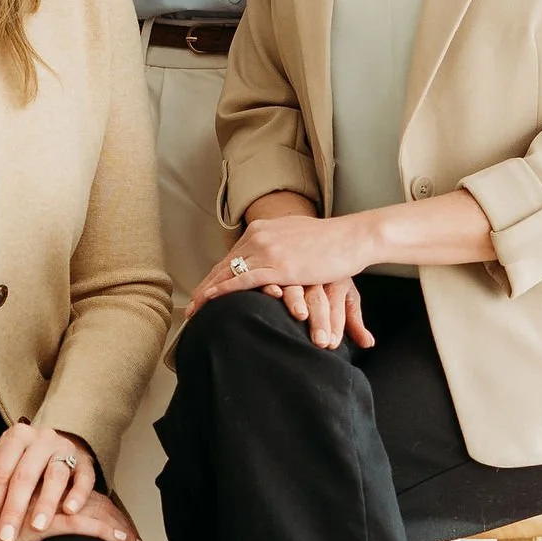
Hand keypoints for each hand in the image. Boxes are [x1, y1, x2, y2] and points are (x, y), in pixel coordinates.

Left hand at [0, 421, 97, 540]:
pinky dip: (78, 494)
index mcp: (16, 436)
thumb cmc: (15, 461)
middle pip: (25, 475)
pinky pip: (85, 478)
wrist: (50, 450)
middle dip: (14, 508)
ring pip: (56, 475)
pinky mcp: (86, 463)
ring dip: (45, 503)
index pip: (0, 471)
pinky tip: (69, 511)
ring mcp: (66, 449)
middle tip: (7, 536)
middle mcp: (42, 439)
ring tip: (37, 527)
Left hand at [189, 210, 377, 350]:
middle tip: (190, 306)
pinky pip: (243, 280)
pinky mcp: (278, 266)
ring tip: (195, 311)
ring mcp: (267, 250)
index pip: (231, 256)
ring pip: (228, 274)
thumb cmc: (331, 241)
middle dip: (205, 287)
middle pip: (223, 266)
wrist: (351, 237)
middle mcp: (259, 236)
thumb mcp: (297, 237)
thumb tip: (272, 256)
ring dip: (208, 294)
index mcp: (262, 229)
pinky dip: (224, 292)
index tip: (203, 292)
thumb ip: (279, 245)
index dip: (214, 276)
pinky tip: (211, 302)